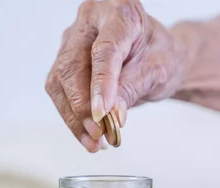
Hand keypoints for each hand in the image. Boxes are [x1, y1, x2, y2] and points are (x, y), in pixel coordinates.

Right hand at [45, 0, 187, 151]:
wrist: (156, 56)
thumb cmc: (161, 55)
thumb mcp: (158, 71)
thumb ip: (133, 88)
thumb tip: (112, 115)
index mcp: (120, 13)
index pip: (104, 50)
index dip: (101, 84)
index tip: (101, 114)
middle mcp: (91, 20)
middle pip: (73, 64)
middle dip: (82, 105)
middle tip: (97, 133)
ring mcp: (73, 39)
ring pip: (59, 80)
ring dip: (73, 116)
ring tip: (94, 142)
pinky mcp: (64, 60)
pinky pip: (59, 91)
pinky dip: (71, 117)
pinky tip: (86, 135)